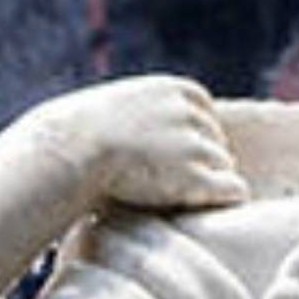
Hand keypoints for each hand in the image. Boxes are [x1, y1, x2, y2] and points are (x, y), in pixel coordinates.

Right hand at [22, 76, 247, 214]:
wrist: (67, 152)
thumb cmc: (75, 137)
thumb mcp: (113, 107)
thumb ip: (136, 114)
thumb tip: (134, 131)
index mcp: (177, 91)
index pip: (205, 115)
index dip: (188, 141)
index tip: (167, 161)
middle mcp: (192, 113)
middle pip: (216, 141)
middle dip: (198, 162)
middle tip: (168, 185)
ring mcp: (196, 145)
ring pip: (222, 166)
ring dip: (203, 183)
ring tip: (172, 199)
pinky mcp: (195, 178)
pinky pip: (232, 190)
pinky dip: (224, 199)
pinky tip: (205, 208)